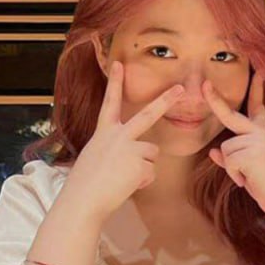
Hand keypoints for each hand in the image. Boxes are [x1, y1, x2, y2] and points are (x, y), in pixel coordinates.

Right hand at [63, 60, 184, 220]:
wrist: (83, 200)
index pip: (110, 102)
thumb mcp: (94, 157)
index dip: (115, 82)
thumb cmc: (85, 184)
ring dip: (142, 167)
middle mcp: (118, 135)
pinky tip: (125, 185)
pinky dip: (141, 182)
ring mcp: (131, 148)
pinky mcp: (140, 164)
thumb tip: (133, 157)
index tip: (120, 64)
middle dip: (165, 100)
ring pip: (152, 154)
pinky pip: (150, 172)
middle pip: (148, 114)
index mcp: (104, 132)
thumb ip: (113, 149)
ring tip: (122, 177)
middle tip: (181, 88)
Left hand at [204, 70, 264, 222]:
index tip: (258, 73)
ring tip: (250, 176)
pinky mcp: (250, 154)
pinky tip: (249, 180)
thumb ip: (232, 157)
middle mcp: (260, 134)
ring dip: (232, 168)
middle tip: (204, 84)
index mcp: (263, 134)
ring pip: (226, 149)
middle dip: (215, 100)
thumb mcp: (249, 168)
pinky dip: (235, 175)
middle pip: (231, 115)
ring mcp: (256, 142)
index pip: (258, 108)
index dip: (257, 90)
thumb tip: (214, 152)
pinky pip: (228, 161)